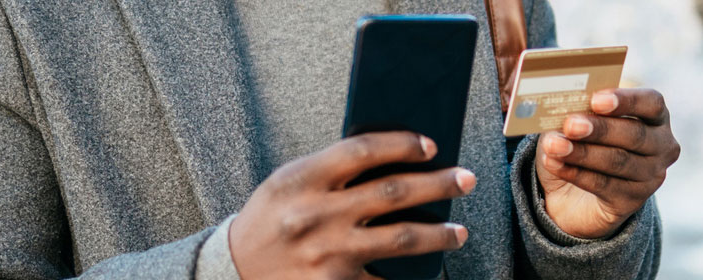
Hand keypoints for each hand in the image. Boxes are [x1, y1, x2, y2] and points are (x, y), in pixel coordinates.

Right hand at [230, 131, 475, 278]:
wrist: (236, 269)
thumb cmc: (272, 217)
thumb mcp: (291, 181)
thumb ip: (333, 169)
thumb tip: (398, 158)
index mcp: (303, 178)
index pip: (363, 150)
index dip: (402, 144)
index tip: (430, 145)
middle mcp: (316, 215)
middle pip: (392, 192)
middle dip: (438, 185)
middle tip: (467, 180)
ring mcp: (327, 254)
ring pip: (400, 239)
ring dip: (439, 235)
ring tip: (460, 232)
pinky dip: (410, 276)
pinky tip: (430, 271)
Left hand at [536, 88, 679, 238]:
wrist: (572, 194)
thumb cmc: (583, 144)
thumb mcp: (580, 123)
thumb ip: (578, 112)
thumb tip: (562, 108)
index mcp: (655, 116)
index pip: (652, 103)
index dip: (626, 101)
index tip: (597, 100)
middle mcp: (661, 146)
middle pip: (634, 134)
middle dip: (600, 129)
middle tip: (570, 125)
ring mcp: (650, 176)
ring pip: (618, 161)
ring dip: (582, 152)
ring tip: (555, 146)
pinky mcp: (632, 201)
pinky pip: (604, 185)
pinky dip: (576, 173)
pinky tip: (555, 163)